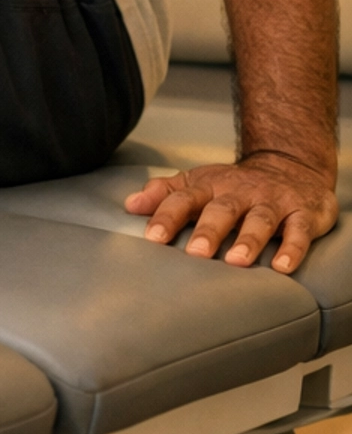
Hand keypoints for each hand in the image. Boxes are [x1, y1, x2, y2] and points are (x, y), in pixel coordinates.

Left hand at [124, 152, 339, 273]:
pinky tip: (282, 267)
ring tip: (236, 261)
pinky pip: (299, 230)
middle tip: (195, 254)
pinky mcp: (303, 213)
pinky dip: (292, 248)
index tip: (152, 237)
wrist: (290, 166)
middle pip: (222, 210)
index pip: (184, 199)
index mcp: (210, 187)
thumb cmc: (234, 185)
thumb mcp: (198, 183)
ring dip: (248, 239)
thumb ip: (165, 194)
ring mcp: (272, 202)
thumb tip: (129, 205)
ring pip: (260, 219)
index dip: (167, 216)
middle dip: (209, 231)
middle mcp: (240, 193)